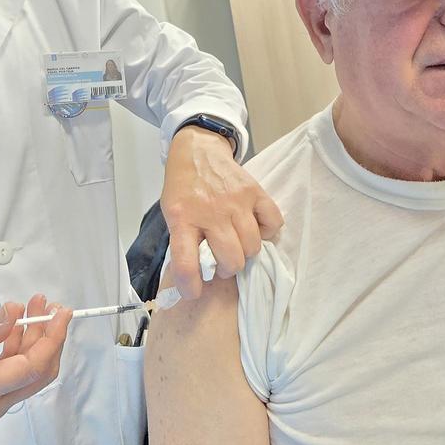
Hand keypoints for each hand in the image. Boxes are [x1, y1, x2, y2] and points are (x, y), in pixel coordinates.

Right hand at [0, 294, 72, 424]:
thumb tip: (16, 311)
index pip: (29, 368)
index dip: (51, 339)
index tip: (60, 312)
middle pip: (38, 373)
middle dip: (50, 337)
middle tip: (50, 304)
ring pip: (30, 375)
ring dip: (38, 341)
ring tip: (36, 307)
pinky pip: (17, 377)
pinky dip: (24, 351)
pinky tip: (19, 327)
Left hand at [161, 126, 282, 299]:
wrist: (198, 151)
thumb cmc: (183, 188)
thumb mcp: (171, 214)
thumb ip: (183, 241)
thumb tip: (198, 277)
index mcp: (182, 218)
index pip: (186, 263)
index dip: (190, 287)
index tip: (193, 293)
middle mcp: (210, 211)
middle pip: (230, 260)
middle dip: (226, 269)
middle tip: (220, 262)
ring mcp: (236, 201)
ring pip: (252, 247)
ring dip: (244, 253)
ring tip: (236, 245)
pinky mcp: (255, 191)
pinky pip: (273, 223)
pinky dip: (267, 232)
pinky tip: (254, 228)